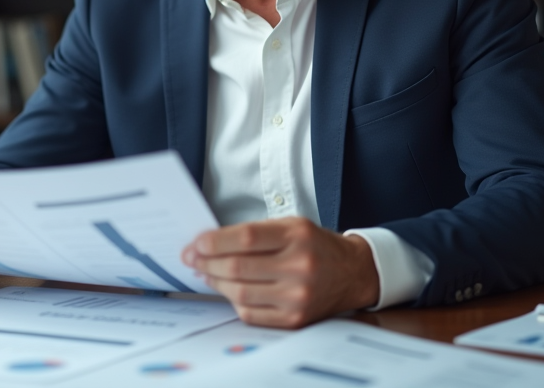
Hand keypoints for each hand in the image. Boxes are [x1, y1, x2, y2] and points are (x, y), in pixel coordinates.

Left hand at [182, 217, 379, 327]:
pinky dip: (233, 301)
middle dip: (207, 263)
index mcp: (297, 236)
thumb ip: (253, 232)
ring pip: (240, 292)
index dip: (214, 242)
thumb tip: (210, 243)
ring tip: (205, 273)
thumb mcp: (291, 225)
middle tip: (191, 258)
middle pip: (238, 267)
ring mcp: (298, 296)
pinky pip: (251, 313)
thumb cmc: (315, 245)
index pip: (245, 238)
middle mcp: (299, 267)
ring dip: (215, 282)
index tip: (196, 243)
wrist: (352, 273)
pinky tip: (227, 289)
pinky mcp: (295, 319)